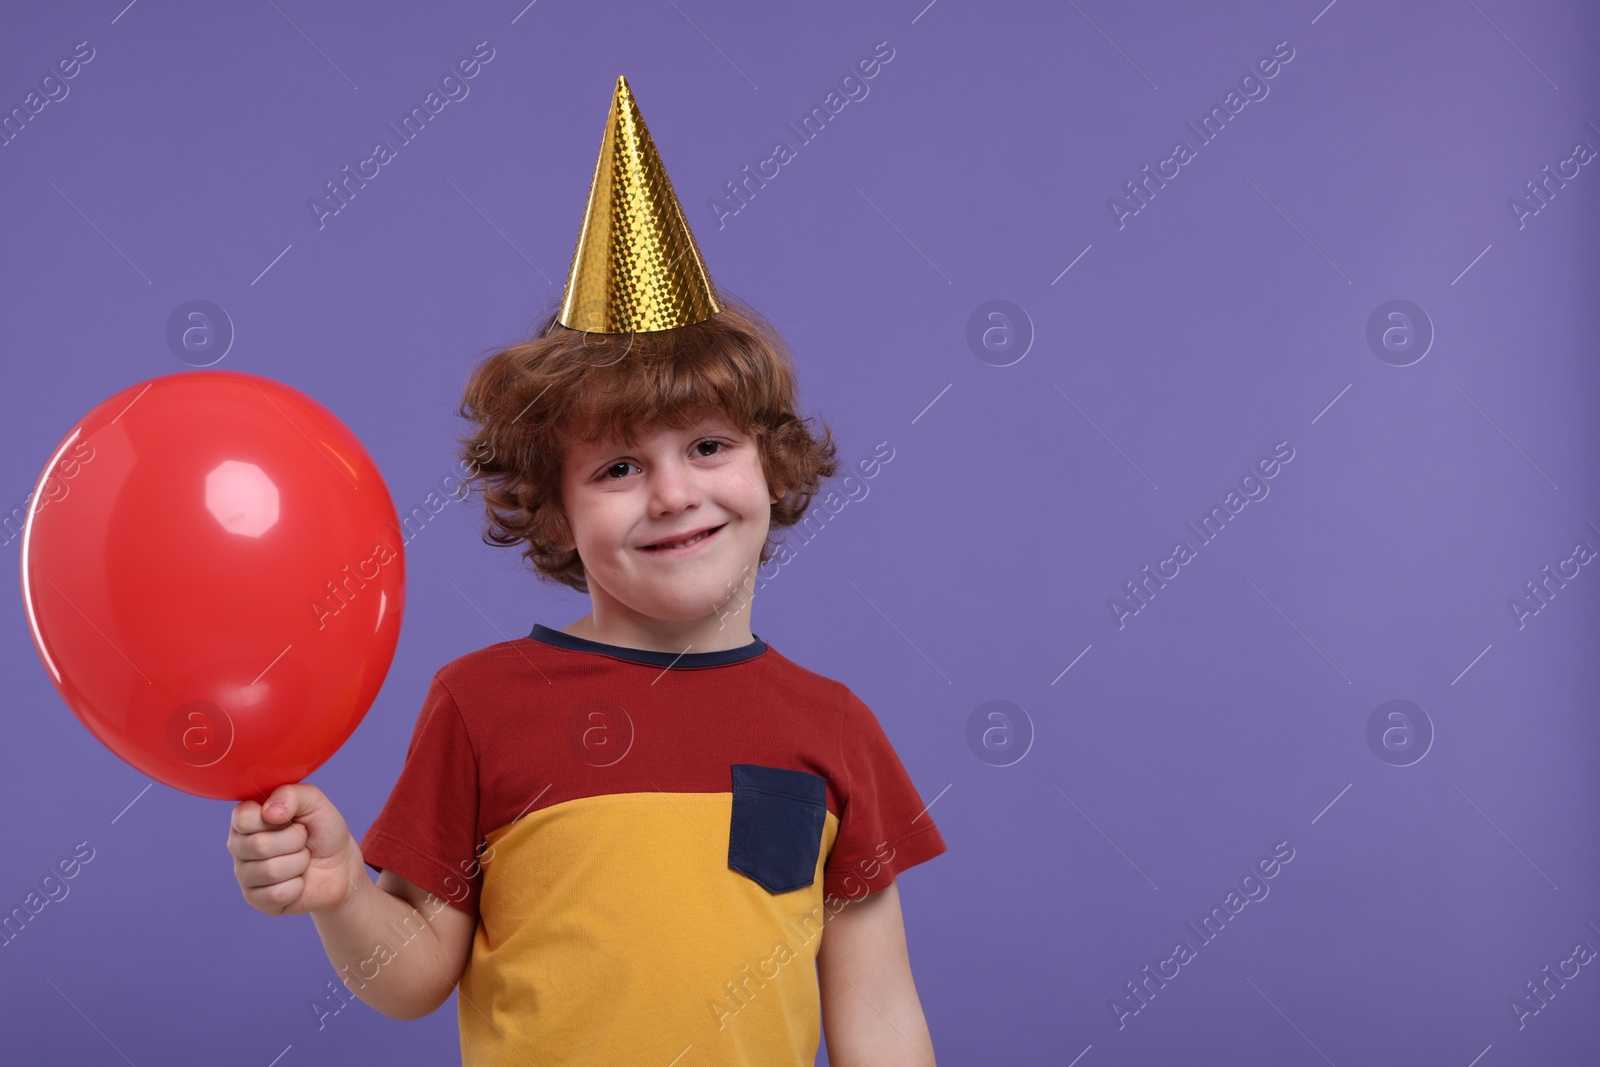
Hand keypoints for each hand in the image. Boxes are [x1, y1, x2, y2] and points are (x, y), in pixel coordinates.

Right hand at [227, 783, 363, 916]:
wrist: (341, 865)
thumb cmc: (323, 830)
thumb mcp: (314, 802)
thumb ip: (292, 794)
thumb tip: (269, 812)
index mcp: (246, 819)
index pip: (243, 818)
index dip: (274, 818)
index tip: (290, 819)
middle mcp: (239, 847)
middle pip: (259, 845)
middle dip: (295, 841)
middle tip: (303, 841)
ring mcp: (245, 875)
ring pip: (270, 871)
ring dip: (299, 863)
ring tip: (302, 859)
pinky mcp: (257, 900)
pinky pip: (277, 894)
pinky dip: (298, 886)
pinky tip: (298, 880)